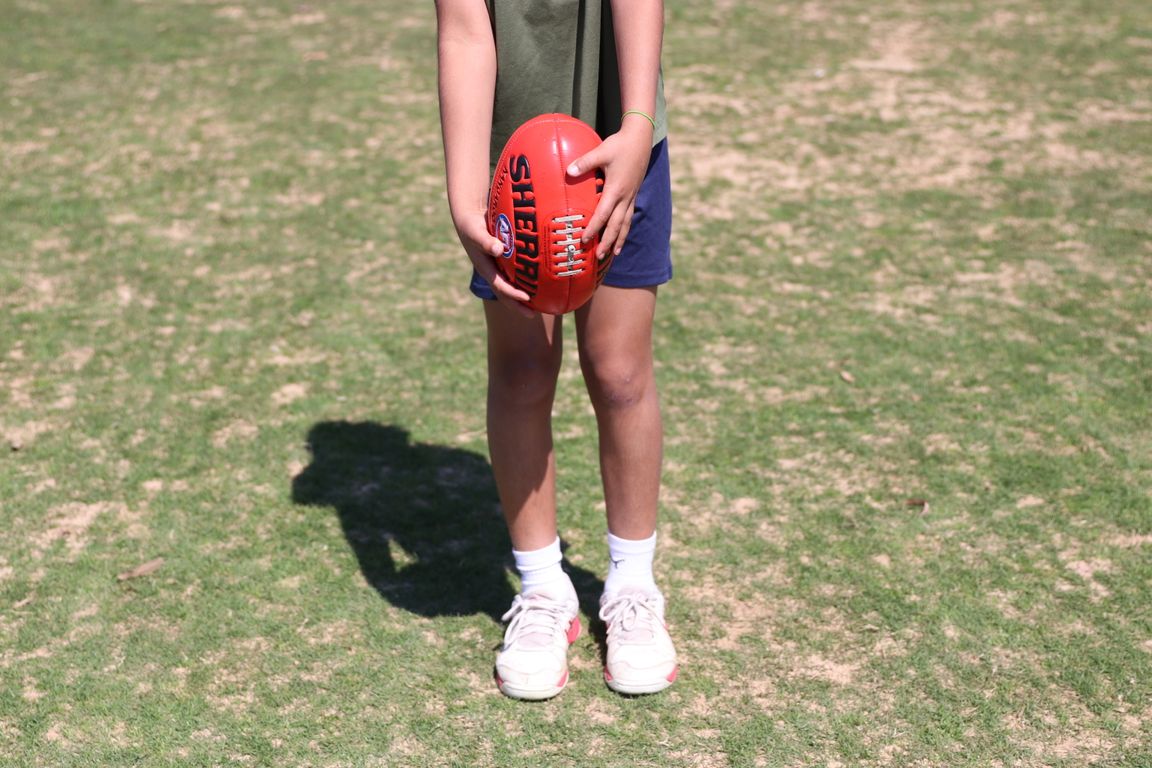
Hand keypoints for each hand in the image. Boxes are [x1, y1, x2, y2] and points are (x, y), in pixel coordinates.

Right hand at [453, 211, 534, 317]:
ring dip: (523, 297)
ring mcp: (499, 269)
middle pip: (506, 294)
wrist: (470, 220)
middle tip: (533, 315)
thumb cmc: (472, 226)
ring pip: (512, 286)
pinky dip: (526, 281)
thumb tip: (498, 249)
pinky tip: (541, 283)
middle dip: (518, 305)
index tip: (526, 298)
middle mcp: (493, 272)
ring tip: (540, 305)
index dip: (512, 294)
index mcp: (486, 269)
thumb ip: (484, 241)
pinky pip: (517, 275)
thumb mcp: (475, 232)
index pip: (500, 286)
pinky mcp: (505, 262)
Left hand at [566, 120, 651, 259]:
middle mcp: (625, 196)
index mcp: (616, 189)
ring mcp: (631, 196)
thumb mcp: (601, 151)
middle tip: (598, 256)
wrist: (640, 138)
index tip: (584, 239)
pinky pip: (629, 216)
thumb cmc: (619, 144)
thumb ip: (584, 162)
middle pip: (616, 225)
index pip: (603, 214)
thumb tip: (568, 171)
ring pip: (625, 223)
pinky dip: (625, 228)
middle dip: (608, 241)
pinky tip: (621, 235)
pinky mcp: (633, 193)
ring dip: (619, 239)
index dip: (594, 228)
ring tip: (614, 253)